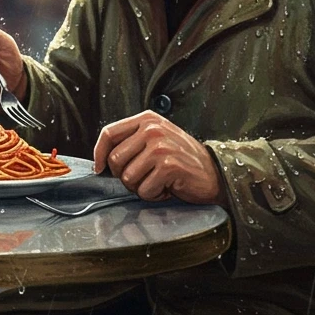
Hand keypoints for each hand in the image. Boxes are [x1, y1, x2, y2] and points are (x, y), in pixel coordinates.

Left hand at [93, 110, 224, 204]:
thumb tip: (100, 161)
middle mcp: (153, 129)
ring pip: (128, 178)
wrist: (215, 174)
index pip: (109, 133)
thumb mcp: (156, 140)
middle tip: (145, 177)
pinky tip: (168, 188)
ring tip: (159, 181)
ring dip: (141, 187)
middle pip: (115, 160)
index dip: (99, 154)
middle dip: (125, 176)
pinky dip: (154, 195)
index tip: (99, 169)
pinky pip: (145, 190)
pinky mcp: (169, 166)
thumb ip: (132, 142)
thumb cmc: (182, 160)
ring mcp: (161, 147)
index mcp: (147, 119)